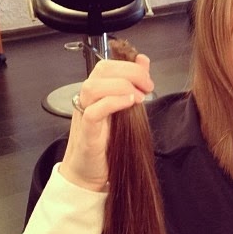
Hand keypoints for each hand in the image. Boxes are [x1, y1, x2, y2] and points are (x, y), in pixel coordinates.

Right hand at [60, 54, 153, 190]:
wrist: (88, 173)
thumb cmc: (106, 144)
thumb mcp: (124, 109)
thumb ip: (132, 84)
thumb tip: (143, 60)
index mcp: (97, 93)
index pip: (108, 65)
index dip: (130, 67)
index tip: (148, 79)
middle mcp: (88, 100)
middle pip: (101, 70)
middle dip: (129, 72)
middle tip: (147, 86)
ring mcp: (85, 115)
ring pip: (93, 87)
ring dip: (121, 86)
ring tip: (139, 97)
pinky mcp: (87, 133)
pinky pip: (93, 112)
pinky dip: (112, 103)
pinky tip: (129, 103)